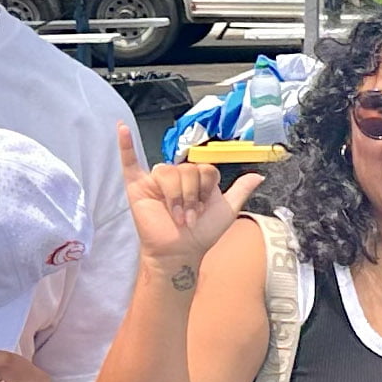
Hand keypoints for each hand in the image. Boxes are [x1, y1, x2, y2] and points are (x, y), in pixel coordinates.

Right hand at [117, 124, 261, 277]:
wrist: (181, 251)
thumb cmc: (202, 234)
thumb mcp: (228, 210)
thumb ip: (241, 190)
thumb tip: (259, 175)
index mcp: (196, 178)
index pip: (205, 168)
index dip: (207, 189)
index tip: (204, 209)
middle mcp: (177, 176)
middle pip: (187, 169)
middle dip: (192, 195)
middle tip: (189, 216)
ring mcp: (157, 180)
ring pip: (169, 172)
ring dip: (176, 197)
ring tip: (176, 215)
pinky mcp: (138, 186)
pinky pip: (130, 161)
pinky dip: (125, 145)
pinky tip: (121, 130)